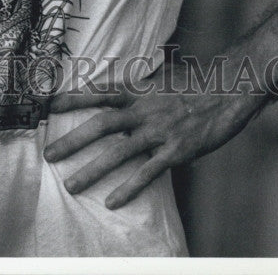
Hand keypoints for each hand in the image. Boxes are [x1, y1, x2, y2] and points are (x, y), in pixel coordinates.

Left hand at [43, 64, 260, 209]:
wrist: (228, 89)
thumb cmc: (196, 82)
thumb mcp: (162, 76)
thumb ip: (140, 85)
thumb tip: (122, 89)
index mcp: (139, 88)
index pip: (99, 91)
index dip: (73, 98)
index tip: (48, 105)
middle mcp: (144, 109)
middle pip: (100, 125)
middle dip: (72, 141)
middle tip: (49, 155)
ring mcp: (159, 131)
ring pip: (118, 153)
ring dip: (92, 170)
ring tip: (71, 185)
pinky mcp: (175, 152)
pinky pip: (147, 173)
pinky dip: (128, 188)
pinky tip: (112, 201)